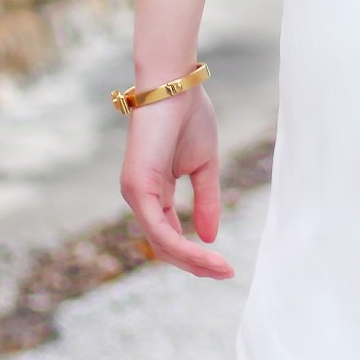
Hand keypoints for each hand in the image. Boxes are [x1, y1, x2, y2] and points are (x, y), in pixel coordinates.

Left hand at [120, 86, 231, 278]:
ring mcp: (135, 194)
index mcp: (155, 192)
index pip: (170, 234)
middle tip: (225, 273)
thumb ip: (206, 201)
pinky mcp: (137, 188)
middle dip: (195, 264)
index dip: (195, 254)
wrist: (175, 86)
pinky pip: (159, 229)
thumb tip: (210, 237)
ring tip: (220, 268)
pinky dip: (183, 246)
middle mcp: (140, 198)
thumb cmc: (188, 117)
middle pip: (164, 245)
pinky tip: (205, 254)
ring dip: (192, 260)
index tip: (224, 266)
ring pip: (161, 243)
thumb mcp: (204, 166)